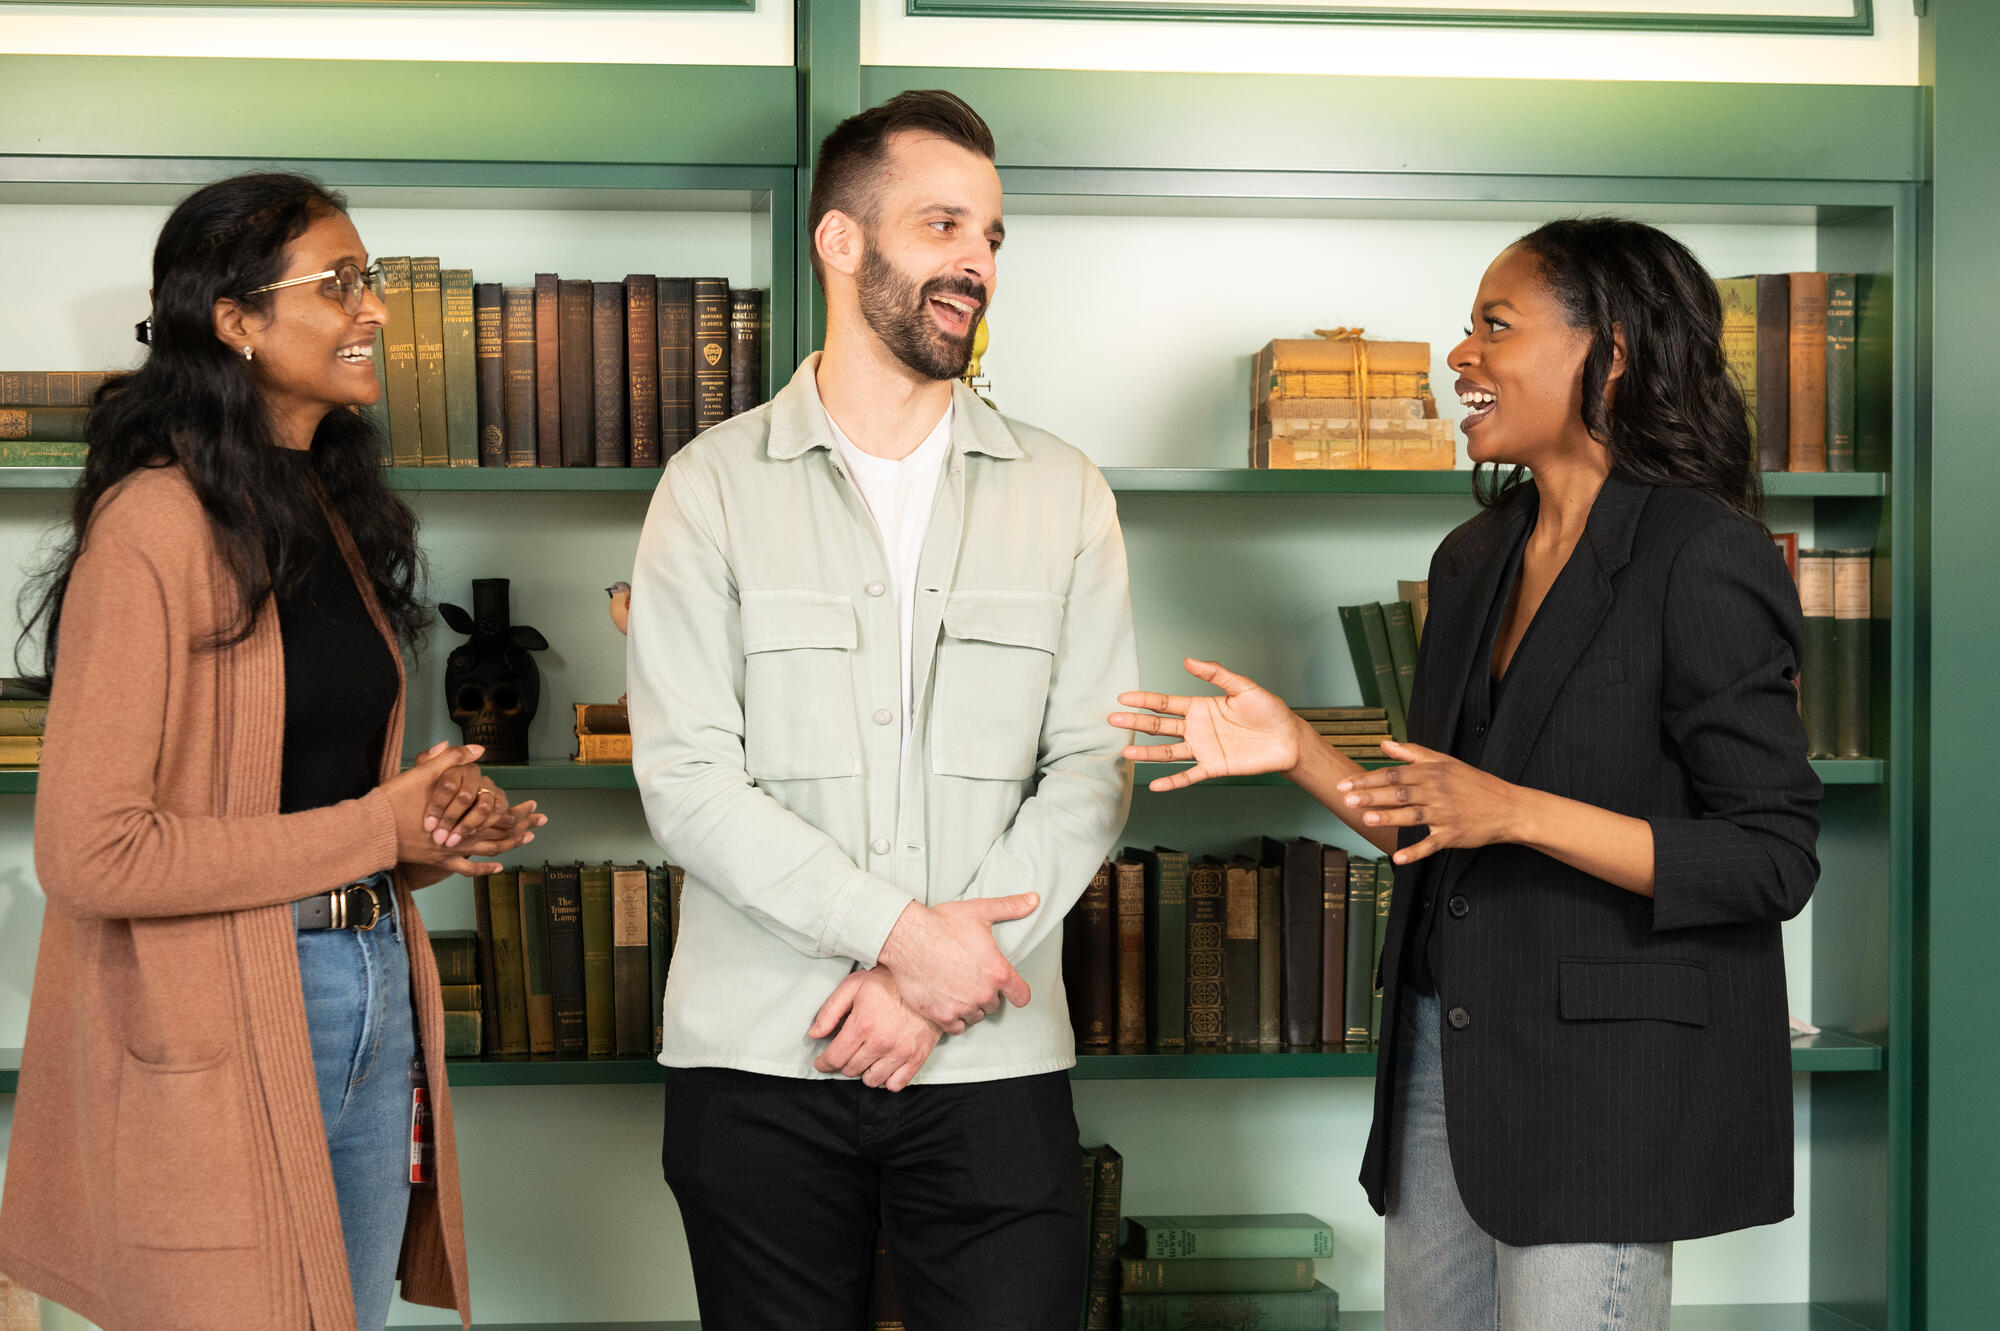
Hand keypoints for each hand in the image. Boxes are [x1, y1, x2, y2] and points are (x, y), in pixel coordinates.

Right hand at [380, 743, 540, 877]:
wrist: (370, 830)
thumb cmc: (395, 800)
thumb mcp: (422, 772)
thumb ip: (451, 760)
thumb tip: (478, 749)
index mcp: (460, 815)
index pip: (498, 814)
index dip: (518, 812)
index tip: (535, 807)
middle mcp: (460, 836)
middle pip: (499, 832)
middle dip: (521, 826)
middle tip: (541, 822)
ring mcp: (449, 851)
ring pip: (487, 850)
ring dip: (509, 844)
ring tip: (527, 839)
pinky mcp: (437, 861)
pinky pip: (465, 869)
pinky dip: (483, 869)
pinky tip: (497, 867)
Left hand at [807, 967, 941, 1091]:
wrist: (928, 981)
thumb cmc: (889, 981)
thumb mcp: (854, 986)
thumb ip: (830, 1010)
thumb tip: (814, 1034)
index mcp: (862, 1025)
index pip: (834, 1058)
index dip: (823, 1063)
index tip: (822, 1062)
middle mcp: (880, 1043)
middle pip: (851, 1070)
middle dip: (844, 1063)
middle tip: (847, 1052)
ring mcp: (900, 1053)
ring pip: (871, 1081)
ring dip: (865, 1072)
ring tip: (866, 1057)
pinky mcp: (916, 1058)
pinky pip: (895, 1084)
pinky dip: (887, 1079)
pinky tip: (884, 1065)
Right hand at [875, 894, 1037, 1032]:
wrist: (906, 937)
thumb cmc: (942, 923)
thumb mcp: (979, 911)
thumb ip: (1010, 907)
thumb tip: (1034, 899)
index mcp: (997, 971)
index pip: (1022, 995)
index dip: (1018, 992)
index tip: (1011, 989)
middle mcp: (983, 993)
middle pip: (994, 1005)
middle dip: (986, 994)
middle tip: (972, 978)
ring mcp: (961, 1007)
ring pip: (975, 1016)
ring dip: (970, 1006)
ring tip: (958, 989)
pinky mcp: (940, 1015)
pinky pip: (956, 1028)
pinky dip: (953, 1018)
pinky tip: (947, 1003)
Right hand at [1111, 658, 1304, 791]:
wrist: (1288, 738)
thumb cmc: (1269, 712)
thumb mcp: (1242, 687)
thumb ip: (1215, 674)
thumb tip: (1188, 661)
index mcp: (1201, 707)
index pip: (1165, 704)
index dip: (1144, 700)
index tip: (1124, 698)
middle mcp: (1197, 728)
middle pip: (1160, 726)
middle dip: (1136, 723)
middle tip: (1113, 720)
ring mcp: (1203, 749)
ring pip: (1168, 752)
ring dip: (1147, 752)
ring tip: (1127, 751)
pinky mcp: (1214, 767)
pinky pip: (1188, 775)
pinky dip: (1172, 781)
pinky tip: (1155, 784)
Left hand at [1338, 740, 1525, 865]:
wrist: (1507, 807)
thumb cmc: (1474, 783)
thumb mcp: (1446, 762)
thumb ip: (1413, 753)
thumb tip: (1384, 743)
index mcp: (1433, 773)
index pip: (1394, 774)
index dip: (1368, 779)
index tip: (1346, 785)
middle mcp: (1437, 792)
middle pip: (1399, 793)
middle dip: (1371, 797)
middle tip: (1347, 801)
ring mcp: (1445, 814)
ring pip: (1412, 815)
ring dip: (1389, 818)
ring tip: (1367, 819)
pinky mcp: (1453, 835)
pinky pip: (1431, 844)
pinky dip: (1415, 852)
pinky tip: (1398, 858)